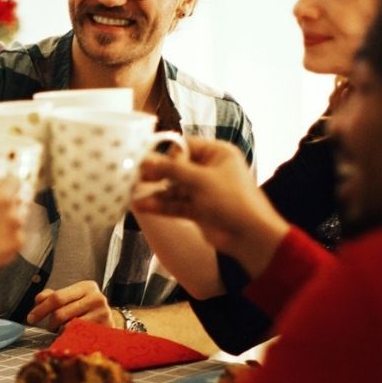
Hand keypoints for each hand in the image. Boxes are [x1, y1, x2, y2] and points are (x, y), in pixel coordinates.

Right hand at [0, 167, 23, 284]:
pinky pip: (15, 233)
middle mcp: (13, 213)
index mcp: (0, 198)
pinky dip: (6, 234)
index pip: (11, 179)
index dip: (1, 181)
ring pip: (15, 215)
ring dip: (5, 217)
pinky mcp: (16, 246)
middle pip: (14, 198)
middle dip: (2, 200)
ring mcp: (17, 231)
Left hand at [24, 280, 114, 331]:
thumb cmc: (86, 309)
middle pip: (60, 313)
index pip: (57, 297)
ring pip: (67, 326)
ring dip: (60, 330)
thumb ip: (53, 297)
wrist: (112, 321)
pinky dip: (69, 336)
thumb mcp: (71, 299)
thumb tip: (38, 299)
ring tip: (64, 329)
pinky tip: (73, 334)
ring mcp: (102, 314)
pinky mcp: (104, 329)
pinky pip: (77, 335)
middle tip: (49, 327)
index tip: (30, 318)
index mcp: (87, 286)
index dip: (41, 309)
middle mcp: (96, 297)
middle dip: (50, 322)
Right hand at [133, 138, 288, 272]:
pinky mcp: (198, 210)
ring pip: (174, 188)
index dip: (166, 153)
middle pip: (177, 168)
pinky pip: (176, 204)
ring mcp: (204, 191)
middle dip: (157, 173)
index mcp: (217, 154)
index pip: (186, 146)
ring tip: (131, 192)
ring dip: (155, 192)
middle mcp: (210, 170)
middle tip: (135, 175)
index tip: (145, 159)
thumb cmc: (232, 200)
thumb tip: (146, 161)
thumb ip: (171, 170)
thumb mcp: (200, 180)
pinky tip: (142, 206)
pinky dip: (161, 206)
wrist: (250, 236)